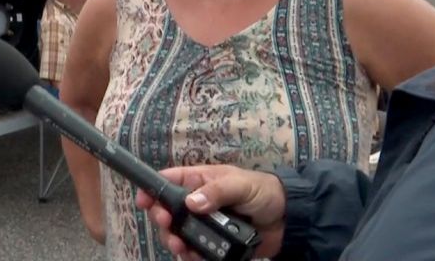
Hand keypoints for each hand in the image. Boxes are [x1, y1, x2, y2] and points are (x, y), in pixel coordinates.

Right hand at [134, 165, 285, 259]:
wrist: (291, 220)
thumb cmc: (264, 192)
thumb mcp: (241, 184)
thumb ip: (217, 192)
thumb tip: (191, 203)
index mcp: (201, 181)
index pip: (169, 181)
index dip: (153, 189)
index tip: (143, 201)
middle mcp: (198, 203)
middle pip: (169, 211)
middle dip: (163, 220)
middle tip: (168, 227)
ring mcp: (206, 225)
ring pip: (179, 234)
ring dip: (175, 241)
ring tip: (181, 248)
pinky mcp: (215, 244)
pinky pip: (196, 251)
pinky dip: (191, 256)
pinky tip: (194, 257)